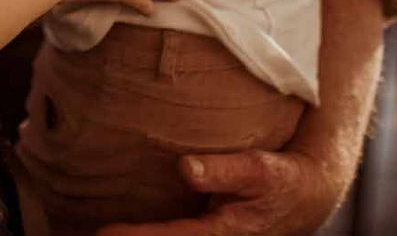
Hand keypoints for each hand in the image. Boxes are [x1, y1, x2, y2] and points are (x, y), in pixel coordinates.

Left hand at [96, 147, 345, 235]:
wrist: (305, 198)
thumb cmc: (281, 180)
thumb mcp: (260, 171)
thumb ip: (224, 170)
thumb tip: (186, 167)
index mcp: (221, 234)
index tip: (103, 233)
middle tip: (92, 232)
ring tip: (97, 231)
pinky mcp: (204, 234)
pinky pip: (174, 234)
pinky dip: (151, 232)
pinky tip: (124, 229)